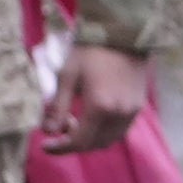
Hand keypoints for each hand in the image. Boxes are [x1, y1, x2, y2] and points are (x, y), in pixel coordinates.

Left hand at [41, 35, 152, 156]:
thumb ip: (57, 107)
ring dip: (89, 139)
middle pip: (93, 144)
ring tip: (74, 122)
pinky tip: (92, 118)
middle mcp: (118, 114)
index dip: (60, 148)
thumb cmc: (90, 52)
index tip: (45, 145)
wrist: (122, 35)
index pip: (78, 141)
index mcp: (99, 107)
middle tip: (59, 128)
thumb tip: (47, 131)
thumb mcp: (66, 76)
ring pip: (108, 140)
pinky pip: (119, 131)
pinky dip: (103, 132)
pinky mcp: (137, 107)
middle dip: (73, 142)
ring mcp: (131, 112)